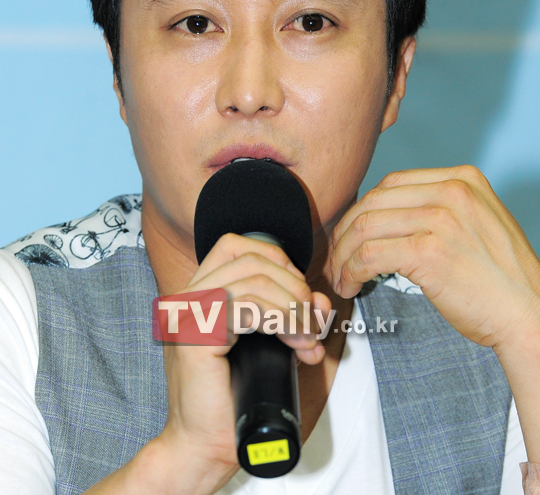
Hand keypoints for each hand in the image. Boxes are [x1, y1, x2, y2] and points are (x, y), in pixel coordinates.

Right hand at [85, 234, 329, 494]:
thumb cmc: (232, 396)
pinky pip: (247, 307)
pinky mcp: (196, 336)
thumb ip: (288, 314)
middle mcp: (188, 297)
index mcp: (199, 293)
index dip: (276, 260)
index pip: (236, 245)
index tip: (299, 294)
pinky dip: (281, 320)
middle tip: (311, 322)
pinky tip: (293, 341)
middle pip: (252, 259)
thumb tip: (319, 301)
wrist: (205, 443)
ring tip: (306, 338)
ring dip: (293, 308)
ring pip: (255, 281)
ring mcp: (188, 314)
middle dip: (294, 286)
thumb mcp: (267, 342)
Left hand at [329, 165, 539, 461]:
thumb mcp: (477, 223)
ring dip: (343, 255)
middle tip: (336, 258)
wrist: (529, 315)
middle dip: (346, 232)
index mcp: (463, 179)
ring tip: (340, 276)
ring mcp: (441, 219)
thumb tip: (385, 215)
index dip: (362, 210)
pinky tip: (350, 285)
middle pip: (374, 201)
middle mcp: (452, 190)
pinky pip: (369, 255)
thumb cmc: (500, 279)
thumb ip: (439, 209)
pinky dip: (350, 271)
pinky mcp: (429, 251)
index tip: (350, 234)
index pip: (392, 183)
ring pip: (365, 227)